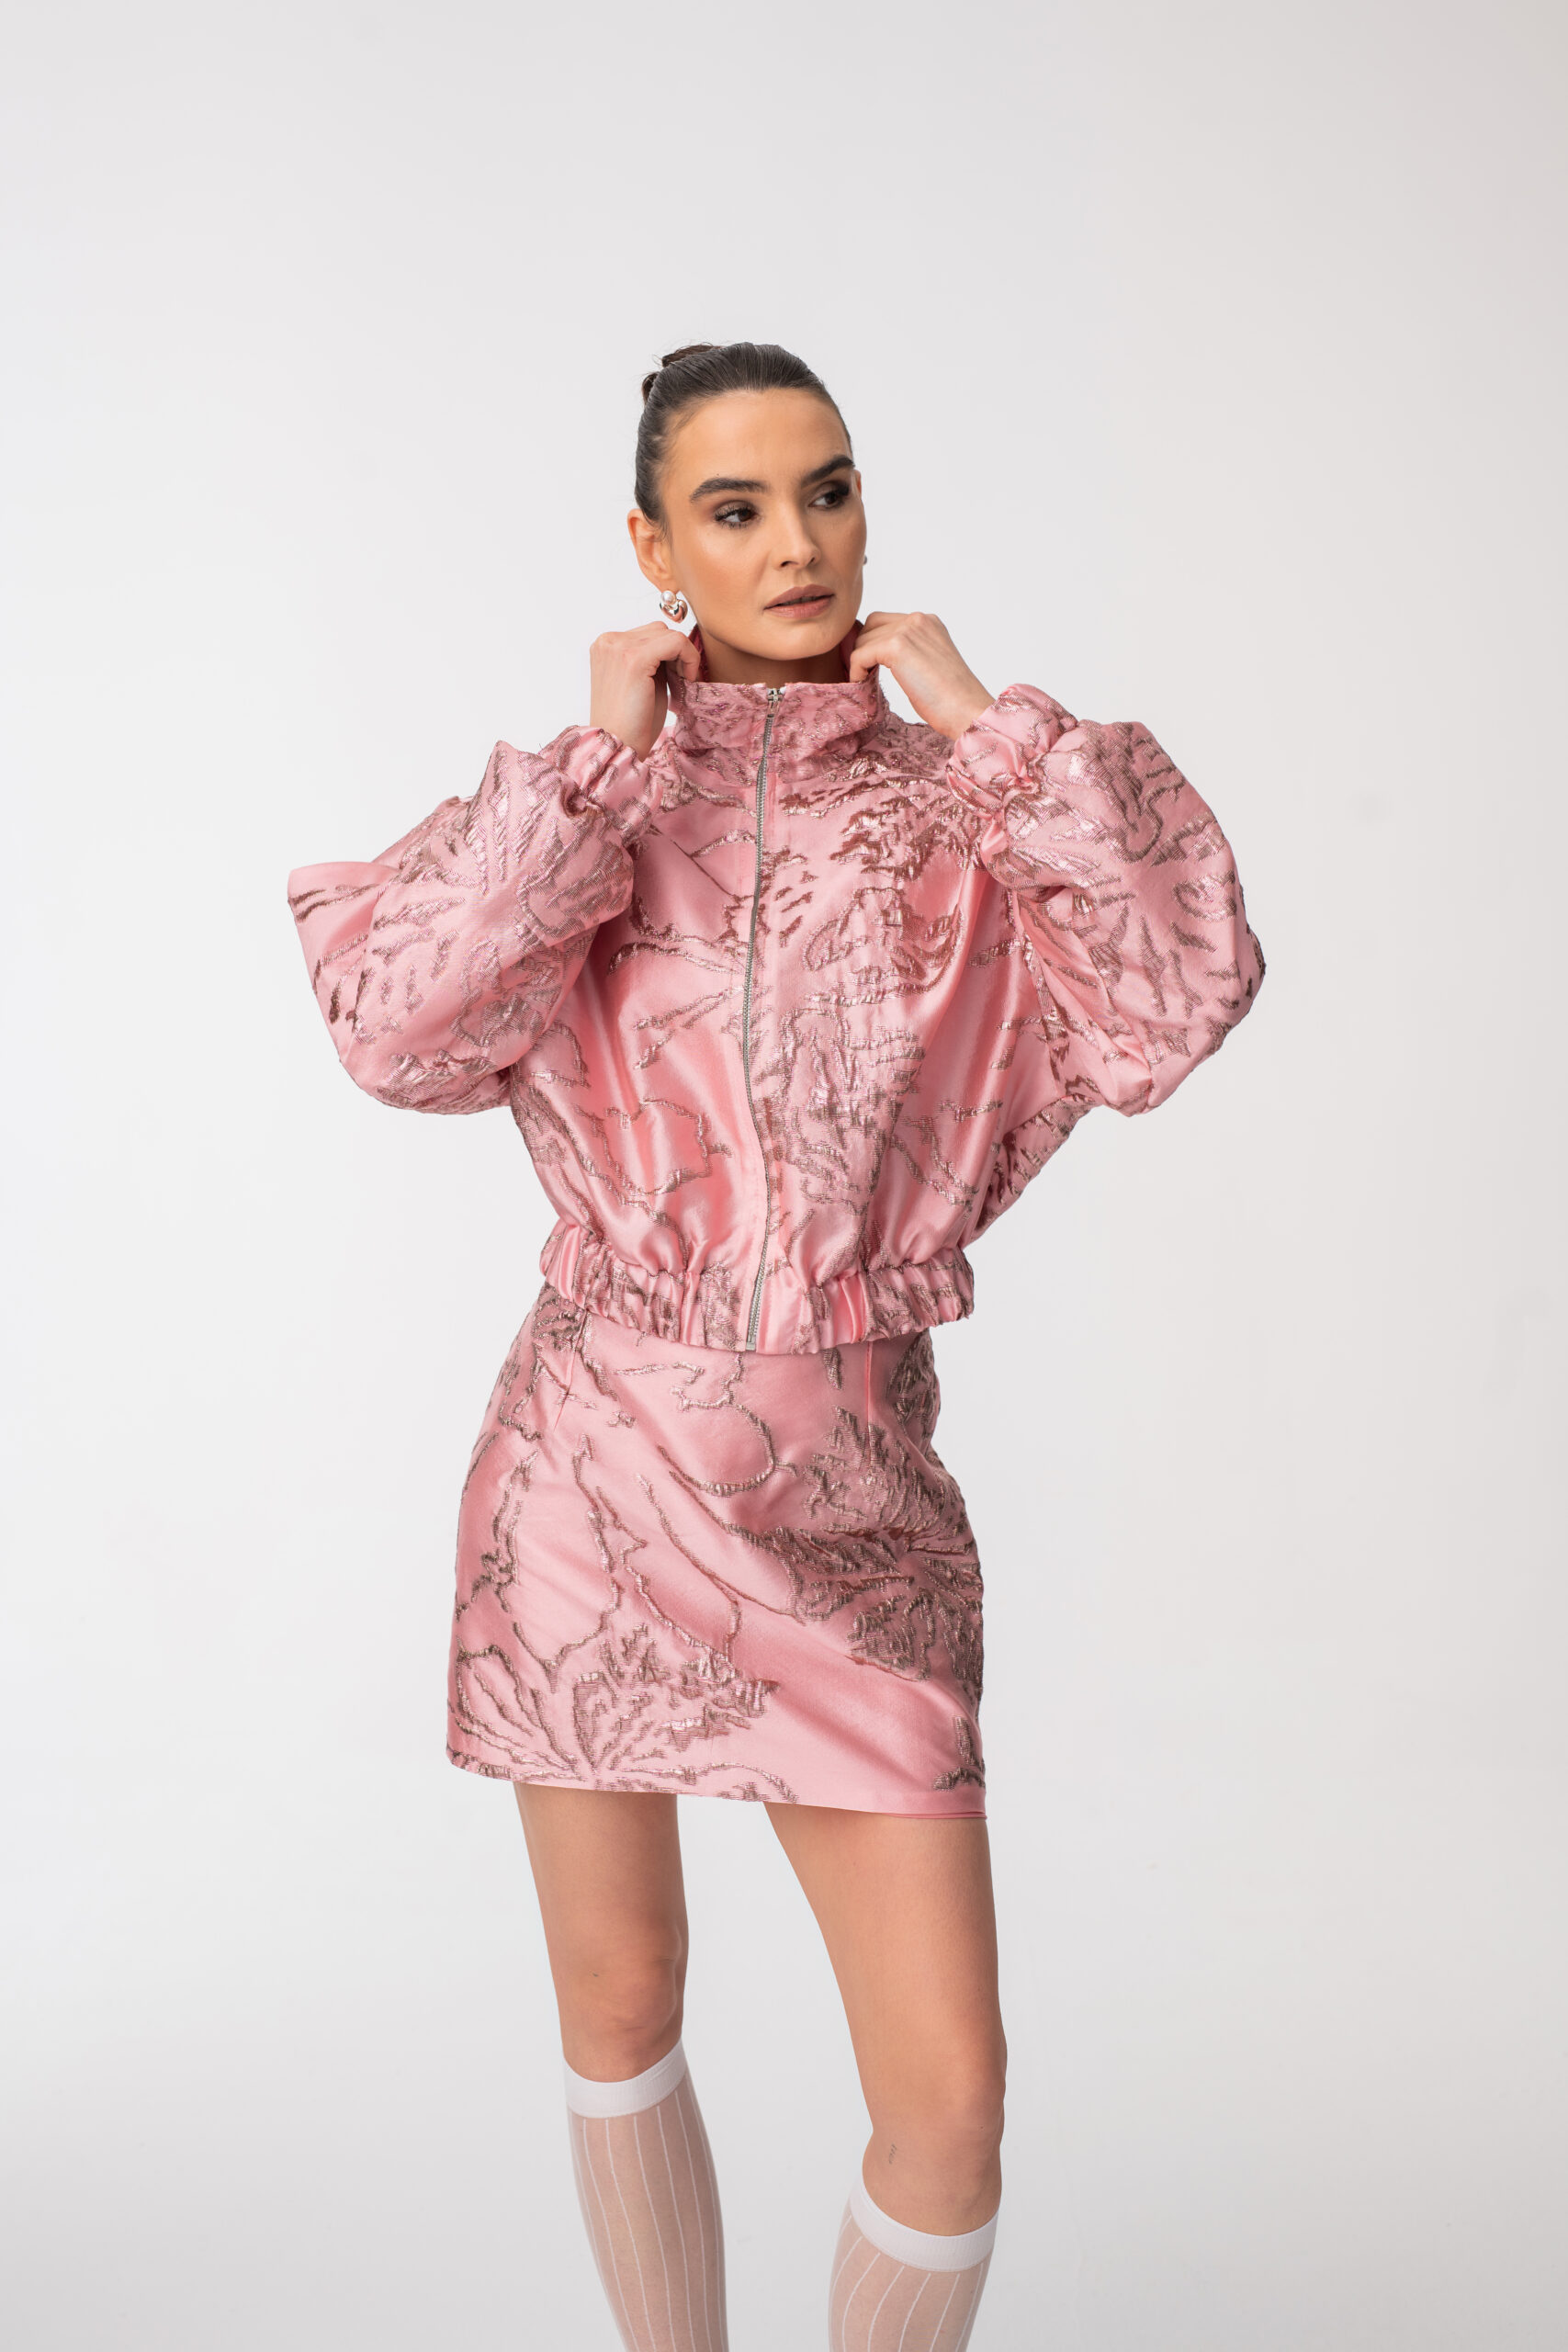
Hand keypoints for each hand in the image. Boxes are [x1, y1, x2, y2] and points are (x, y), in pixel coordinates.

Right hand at [589, 623, 701, 760]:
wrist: (617, 747)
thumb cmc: (630, 723)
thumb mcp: (639, 681)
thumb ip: (652, 659)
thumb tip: (676, 645)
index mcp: (605, 646)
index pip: (648, 633)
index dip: (668, 652)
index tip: (676, 676)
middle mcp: (608, 641)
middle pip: (658, 629)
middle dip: (675, 652)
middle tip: (681, 680)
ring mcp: (619, 647)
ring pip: (668, 633)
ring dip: (682, 654)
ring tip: (681, 681)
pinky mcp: (635, 659)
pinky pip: (676, 642)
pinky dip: (689, 657)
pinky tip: (686, 679)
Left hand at [845, 611, 992, 738]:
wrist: (967, 709)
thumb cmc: (951, 699)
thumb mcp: (928, 664)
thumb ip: (907, 652)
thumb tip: (877, 656)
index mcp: (928, 622)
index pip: (886, 621)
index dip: (874, 643)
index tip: (872, 667)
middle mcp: (918, 620)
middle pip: (871, 625)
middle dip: (864, 649)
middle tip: (864, 674)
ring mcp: (908, 630)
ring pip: (863, 640)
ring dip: (860, 661)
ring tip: (866, 683)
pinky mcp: (896, 646)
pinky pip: (859, 655)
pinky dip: (856, 671)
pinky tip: (862, 686)